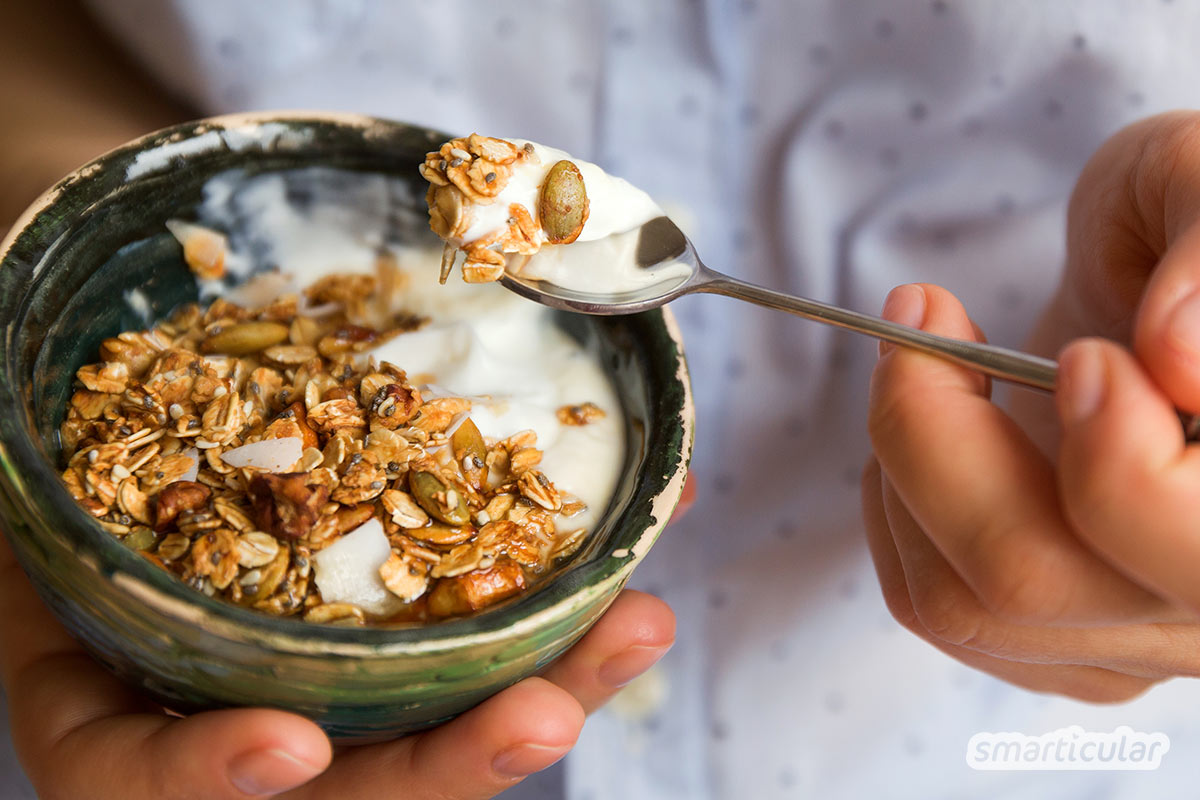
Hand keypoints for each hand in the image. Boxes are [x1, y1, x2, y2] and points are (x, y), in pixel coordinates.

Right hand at [0, 485, 686, 799]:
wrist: (108, 426)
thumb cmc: (48, 469)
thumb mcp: (23, 480)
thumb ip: (24, 484)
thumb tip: (6, 370)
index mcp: (111, 700)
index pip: (138, 777)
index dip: (204, 776)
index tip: (286, 743)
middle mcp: (229, 704)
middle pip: (341, 781)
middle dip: (447, 760)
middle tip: (546, 714)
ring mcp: (323, 669)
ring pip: (438, 710)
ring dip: (550, 675)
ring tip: (640, 624)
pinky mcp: (396, 621)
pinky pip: (488, 636)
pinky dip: (566, 602)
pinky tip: (637, 557)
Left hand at [862, 111, 1199, 700]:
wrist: (1175, 282)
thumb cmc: (1195, 219)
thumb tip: (1181, 359)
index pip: (1188, 543)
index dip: (1112, 457)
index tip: (1081, 355)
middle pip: (1030, 576)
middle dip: (931, 440)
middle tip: (926, 319)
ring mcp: (1142, 631)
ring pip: (963, 600)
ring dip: (899, 466)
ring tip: (924, 360)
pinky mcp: (1071, 635)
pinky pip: (940, 607)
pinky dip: (898, 510)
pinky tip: (936, 432)